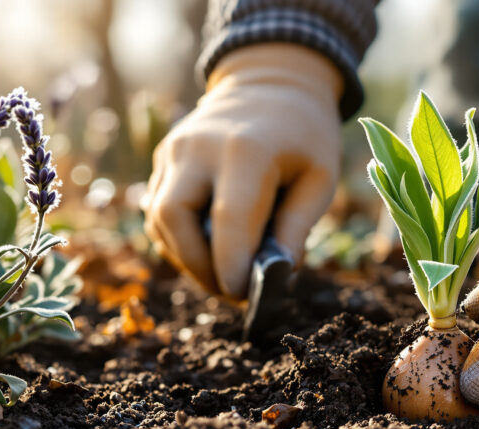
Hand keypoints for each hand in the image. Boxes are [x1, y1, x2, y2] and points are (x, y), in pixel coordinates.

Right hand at [144, 43, 342, 299]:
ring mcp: (174, 150)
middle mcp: (199, 148)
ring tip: (221, 273)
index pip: (228, 221)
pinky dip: (179, 238)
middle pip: (175, 220)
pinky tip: (208, 249)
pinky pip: (159, 208)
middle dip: (199, 267)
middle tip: (231, 291)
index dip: (231, 267)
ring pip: (159, 219)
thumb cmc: (304, 135)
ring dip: (186, 257)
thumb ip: (297, 228)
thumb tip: (277, 277)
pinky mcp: (164, 156)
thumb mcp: (319, 178)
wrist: (272, 81)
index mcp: (247, 150)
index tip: (245, 296)